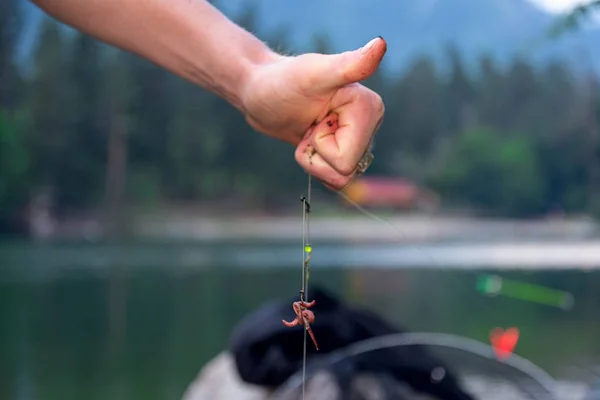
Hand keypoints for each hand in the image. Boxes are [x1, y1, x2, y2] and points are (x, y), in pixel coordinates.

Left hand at [241, 37, 386, 189]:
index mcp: (371, 109)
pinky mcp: (345, 150)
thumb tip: (381, 43)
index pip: (346, 159)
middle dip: (317, 154)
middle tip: (309, 125)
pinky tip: (309, 142)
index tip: (315, 116)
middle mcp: (371, 124)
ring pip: (340, 179)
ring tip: (308, 133)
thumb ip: (349, 65)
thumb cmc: (282, 81)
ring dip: (314, 161)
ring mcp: (359, 139)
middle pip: (345, 171)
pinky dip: (315, 165)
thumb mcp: (313, 75)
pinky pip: (335, 179)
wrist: (262, 92)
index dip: (320, 143)